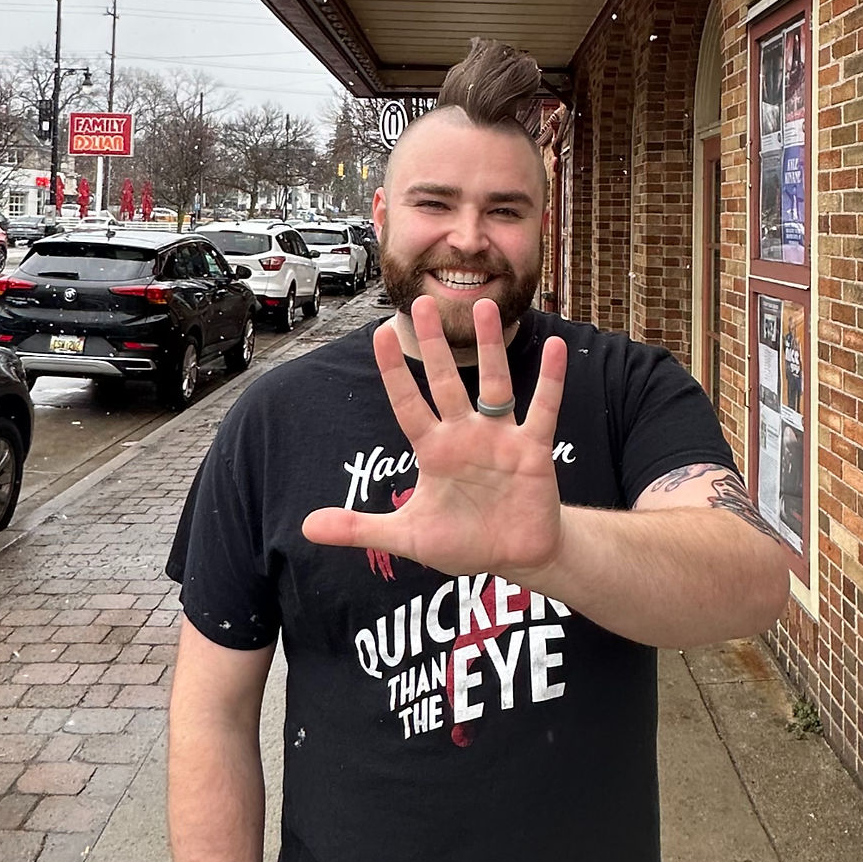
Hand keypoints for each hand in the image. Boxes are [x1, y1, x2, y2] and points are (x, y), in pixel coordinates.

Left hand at [303, 296, 567, 581]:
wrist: (514, 558)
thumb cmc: (462, 541)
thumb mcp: (406, 536)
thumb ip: (360, 528)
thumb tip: (305, 527)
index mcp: (433, 450)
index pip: (407, 404)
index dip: (395, 372)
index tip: (381, 334)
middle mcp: (465, 435)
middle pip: (446, 382)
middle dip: (436, 345)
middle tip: (423, 303)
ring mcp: (500, 438)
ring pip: (494, 384)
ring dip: (490, 347)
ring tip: (485, 306)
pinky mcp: (533, 450)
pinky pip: (544, 409)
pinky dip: (551, 379)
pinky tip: (557, 347)